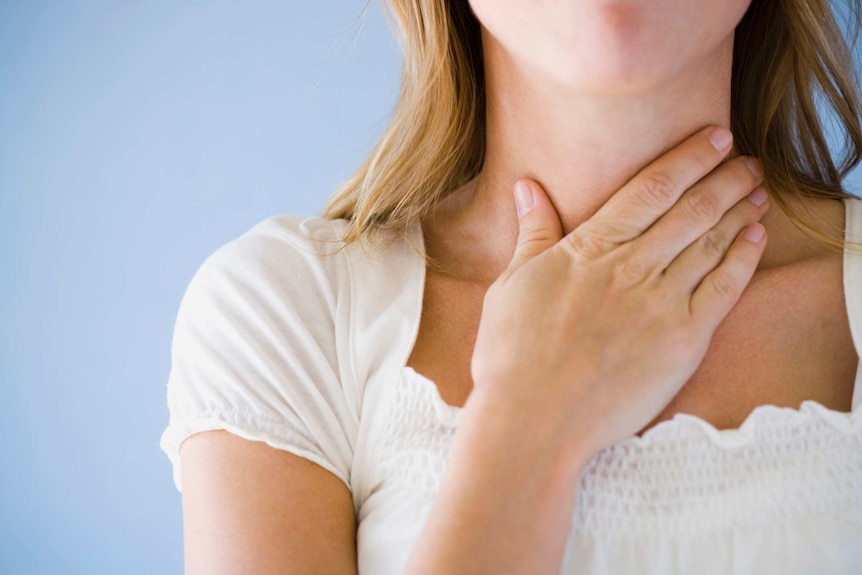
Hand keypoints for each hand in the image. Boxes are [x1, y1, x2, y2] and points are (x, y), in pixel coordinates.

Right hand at [470, 126, 768, 457]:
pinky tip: (755, 238)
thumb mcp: (511, 285)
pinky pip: (723, 290)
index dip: (688, 159)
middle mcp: (632, 268)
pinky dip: (743, 259)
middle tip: (747, 159)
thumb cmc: (512, 355)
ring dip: (739, 211)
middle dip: (724, 178)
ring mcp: (661, 304)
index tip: (714, 137)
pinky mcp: (682, 341)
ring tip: (758, 190)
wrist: (534, 421)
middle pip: (691, 210)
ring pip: (711, 243)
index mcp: (590, 250)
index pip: (650, 189)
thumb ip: (532, 233)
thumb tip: (527, 187)